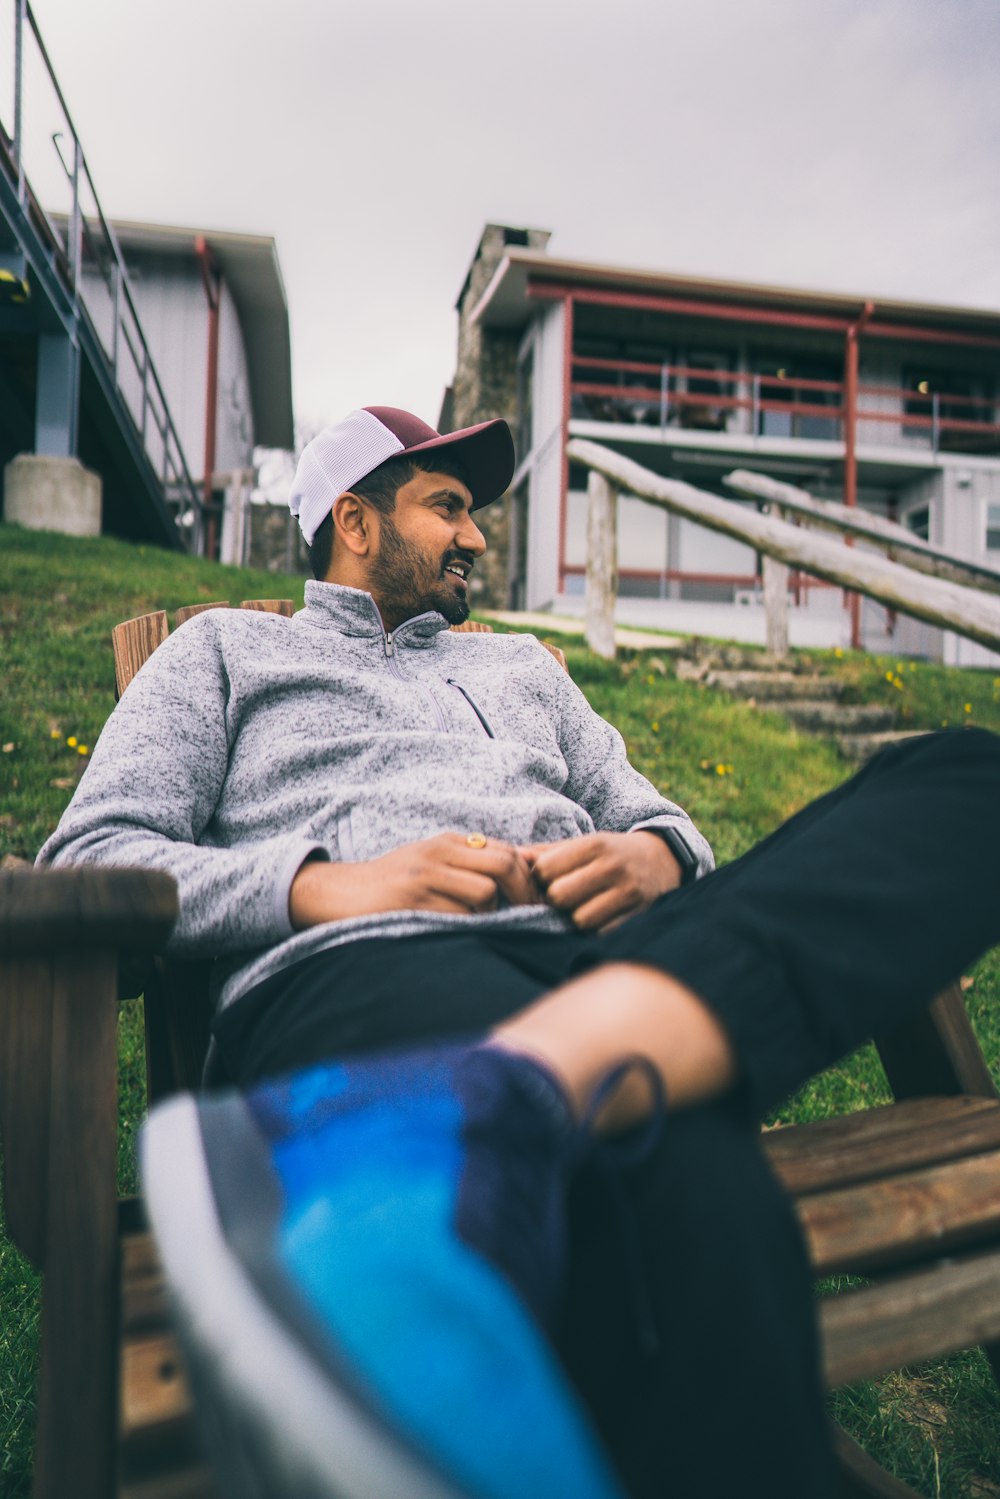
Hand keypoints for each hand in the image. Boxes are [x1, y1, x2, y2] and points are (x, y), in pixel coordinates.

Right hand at [289, 833, 541, 929]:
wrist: (340, 893)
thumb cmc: (393, 884)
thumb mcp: (432, 862)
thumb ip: (470, 865)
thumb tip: (521, 877)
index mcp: (449, 842)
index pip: (508, 851)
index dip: (530, 879)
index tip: (539, 903)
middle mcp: (440, 852)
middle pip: (505, 865)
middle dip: (525, 895)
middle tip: (531, 918)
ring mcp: (426, 875)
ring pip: (486, 891)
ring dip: (492, 914)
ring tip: (482, 925)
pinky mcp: (413, 900)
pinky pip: (458, 916)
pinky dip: (467, 928)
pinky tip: (458, 934)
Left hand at [520, 831, 681, 932]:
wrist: (663, 862)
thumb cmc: (611, 855)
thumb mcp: (583, 845)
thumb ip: (546, 852)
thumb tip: (511, 856)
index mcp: (595, 845)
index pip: (546, 869)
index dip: (541, 879)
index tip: (549, 881)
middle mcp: (612, 866)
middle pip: (559, 896)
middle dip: (556, 901)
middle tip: (565, 898)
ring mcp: (628, 892)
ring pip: (580, 919)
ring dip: (576, 918)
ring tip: (583, 908)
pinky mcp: (638, 916)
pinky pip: (601, 933)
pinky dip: (595, 930)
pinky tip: (600, 918)